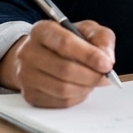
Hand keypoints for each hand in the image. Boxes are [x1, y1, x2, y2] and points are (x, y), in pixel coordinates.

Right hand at [0, 19, 115, 107]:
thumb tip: (107, 58)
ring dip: (85, 88)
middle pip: (65, 69)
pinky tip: (81, 88)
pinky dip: (77, 97)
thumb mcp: (87, 30)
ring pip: (63, 89)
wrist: (40, 55)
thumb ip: (101, 39)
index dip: (89, 55)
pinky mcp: (29, 95)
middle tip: (105, 76)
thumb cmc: (66, 41)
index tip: (107, 64)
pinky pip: (60, 102)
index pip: (65, 43)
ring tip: (93, 81)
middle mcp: (28, 52)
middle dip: (91, 76)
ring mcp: (26, 75)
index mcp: (42, 30)